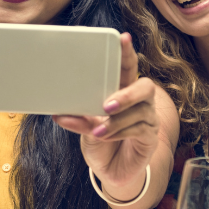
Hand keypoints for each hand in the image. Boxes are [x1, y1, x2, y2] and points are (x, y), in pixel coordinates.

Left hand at [54, 33, 158, 196]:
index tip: (123, 38)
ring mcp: (148, 118)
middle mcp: (139, 102)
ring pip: (140, 111)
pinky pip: (140, 130)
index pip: (129, 67)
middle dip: (128, 93)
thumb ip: (78, 119)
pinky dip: (119, 133)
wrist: (110, 170)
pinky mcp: (150, 137)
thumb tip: (58, 113)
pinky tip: (105, 137)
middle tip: (107, 104)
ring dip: (116, 121)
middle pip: (145, 86)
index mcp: (123, 90)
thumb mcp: (85, 128)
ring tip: (98, 130)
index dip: (128, 52)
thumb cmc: (100, 141)